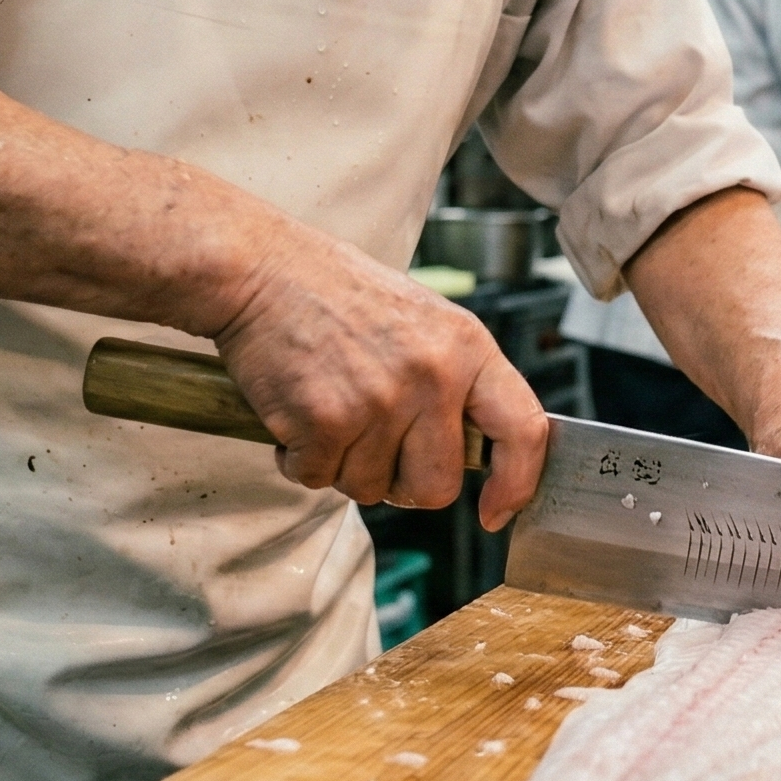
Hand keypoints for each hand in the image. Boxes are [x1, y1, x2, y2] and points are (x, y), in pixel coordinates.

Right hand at [213, 221, 548, 531]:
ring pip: (370, 488)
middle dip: (401, 484)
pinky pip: (317, 478)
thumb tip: (476, 449)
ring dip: (342, 466)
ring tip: (328, 409)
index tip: (496, 510)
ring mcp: (379, 401)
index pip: (522, 430)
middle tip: (372, 449)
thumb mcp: (422, 320)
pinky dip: (299, 459)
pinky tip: (296, 414)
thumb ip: (454, 379)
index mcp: (466, 347)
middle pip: (436, 487)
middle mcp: (431, 376)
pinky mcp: (325, 422)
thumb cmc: (334, 292)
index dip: (516, 484)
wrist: (258, 270)